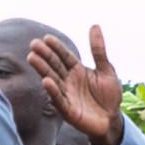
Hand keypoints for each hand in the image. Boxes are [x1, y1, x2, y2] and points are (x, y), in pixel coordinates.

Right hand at [20, 28, 127, 144]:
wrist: (112, 119)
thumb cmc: (109, 95)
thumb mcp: (106, 69)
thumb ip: (98, 50)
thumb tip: (94, 25)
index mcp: (77, 70)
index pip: (64, 56)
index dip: (57, 47)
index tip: (47, 38)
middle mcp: (69, 81)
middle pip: (55, 65)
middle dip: (44, 55)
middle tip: (33, 44)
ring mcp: (67, 94)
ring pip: (52, 79)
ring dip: (42, 69)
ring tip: (32, 57)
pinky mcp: (67, 110)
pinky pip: (58, 99)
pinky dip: (52, 91)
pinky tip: (45, 81)